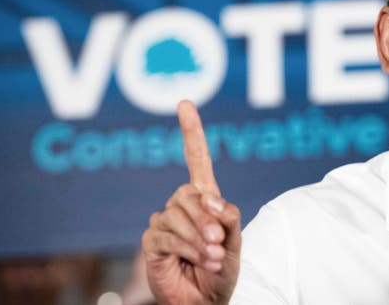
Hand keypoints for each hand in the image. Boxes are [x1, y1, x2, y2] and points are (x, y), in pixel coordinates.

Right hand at [142, 100, 240, 304]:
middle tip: (219, 241)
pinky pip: (165, 234)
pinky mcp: (152, 241)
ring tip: (213, 257)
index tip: (184, 104)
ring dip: (198, 237)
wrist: (207, 301)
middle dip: (206, 217)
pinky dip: (186, 248)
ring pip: (176, 214)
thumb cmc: (223, 269)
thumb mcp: (236, 240)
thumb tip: (209, 199)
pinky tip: (198, 260)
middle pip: (187, 193)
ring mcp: (164, 222)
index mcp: (204, 198)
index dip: (191, 132)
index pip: (195, 159)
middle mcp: (181, 205)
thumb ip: (228, 214)